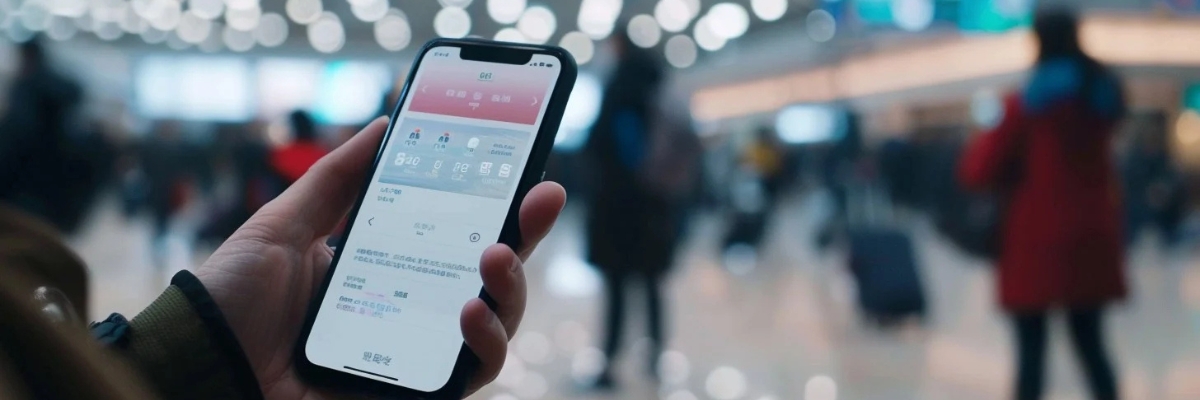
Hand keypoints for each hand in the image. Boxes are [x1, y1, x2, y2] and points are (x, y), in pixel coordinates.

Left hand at [194, 117, 565, 398]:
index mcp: (387, 269)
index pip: (458, 238)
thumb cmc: (232, 302)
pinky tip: (471, 311)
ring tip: (494, 257)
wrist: (201, 366)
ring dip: (512, 288)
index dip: (501, 208)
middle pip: (491, 279)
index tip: (528, 174)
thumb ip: (336, 180)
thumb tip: (384, 126)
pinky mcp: (414, 394)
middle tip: (538, 200)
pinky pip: (473, 373)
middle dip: (526, 237)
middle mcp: (410, 312)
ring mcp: (416, 356)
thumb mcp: (283, 225)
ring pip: (498, 326)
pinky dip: (485, 342)